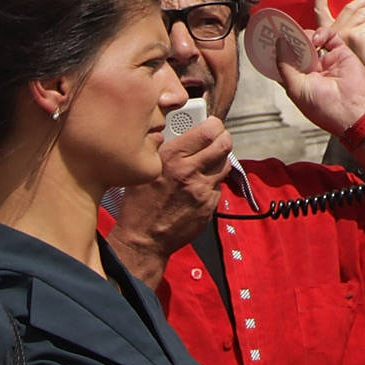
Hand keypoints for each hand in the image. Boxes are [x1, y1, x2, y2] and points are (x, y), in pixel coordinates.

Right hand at [109, 116, 236, 286]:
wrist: (143, 239)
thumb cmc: (139, 202)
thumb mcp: (146, 167)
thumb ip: (166, 147)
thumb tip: (184, 129)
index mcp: (172, 156)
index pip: (209, 130)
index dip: (214, 125)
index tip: (211, 125)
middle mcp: (190, 171)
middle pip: (224, 143)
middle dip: (222, 138)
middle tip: (216, 140)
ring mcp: (202, 190)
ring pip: (225, 163)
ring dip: (218, 161)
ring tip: (205, 164)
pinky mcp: (209, 206)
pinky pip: (218, 186)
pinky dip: (212, 183)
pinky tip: (197, 187)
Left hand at [275, 0, 364, 137]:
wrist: (352, 109)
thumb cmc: (323, 107)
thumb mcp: (295, 87)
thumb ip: (285, 65)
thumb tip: (279, 44)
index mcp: (298, 80)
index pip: (285, 60)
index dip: (277, 50)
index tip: (269, 38)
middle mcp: (311, 69)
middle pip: (297, 47)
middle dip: (290, 39)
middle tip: (282, 30)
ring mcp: (326, 60)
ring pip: (311, 39)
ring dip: (304, 36)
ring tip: (301, 38)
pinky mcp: (340, 52)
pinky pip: (329, 36)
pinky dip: (321, 33)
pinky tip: (316, 39)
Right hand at [321, 0, 364, 91]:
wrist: (358, 90)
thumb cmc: (355, 73)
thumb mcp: (346, 50)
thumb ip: (345, 35)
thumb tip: (357, 21)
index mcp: (326, 33)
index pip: (320, 9)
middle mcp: (332, 31)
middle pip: (350, 6)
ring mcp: (344, 32)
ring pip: (364, 12)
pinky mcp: (357, 35)